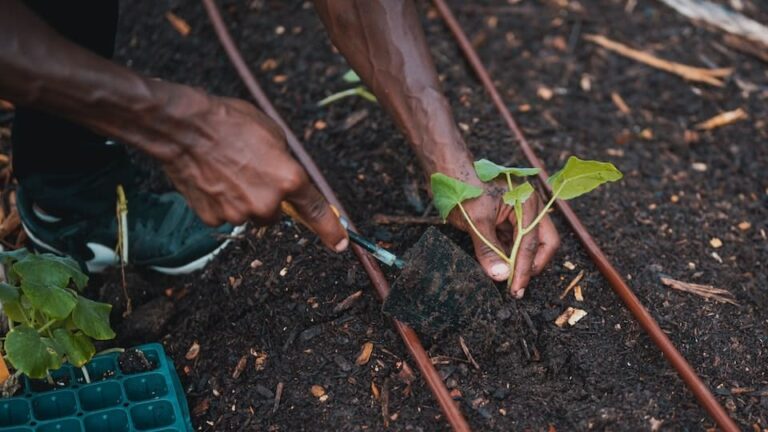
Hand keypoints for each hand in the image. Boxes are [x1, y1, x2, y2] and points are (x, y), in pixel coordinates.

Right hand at [156, 94, 348, 251]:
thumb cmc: (230, 122)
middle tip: (249, 172)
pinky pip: (224, 215)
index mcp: (289, 179)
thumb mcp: (273, 134)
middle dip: (267, 198)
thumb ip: (286, 163)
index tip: (340, 244)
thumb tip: (289, 178)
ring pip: (249, 215)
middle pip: (275, 214)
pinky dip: (220, 202)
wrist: (185, 128)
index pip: (316, 211)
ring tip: (226, 171)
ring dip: (243, 200)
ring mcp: (239, 213)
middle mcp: (267, 202)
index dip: (330, 230)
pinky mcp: (214, 218)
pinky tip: (211, 179)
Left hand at [446, 177, 559, 297]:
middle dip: (531, 265)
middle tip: (517, 287)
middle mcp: (527, 209)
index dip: (525, 268)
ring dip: (517, 263)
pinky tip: (498, 269)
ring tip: (507, 282)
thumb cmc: (463, 186)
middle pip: (542, 243)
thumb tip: (501, 276)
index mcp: (527, 203)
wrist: (446, 169)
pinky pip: (510, 243)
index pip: (532, 242)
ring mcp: (516, 215)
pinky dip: (506, 256)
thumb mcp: (476, 220)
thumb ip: (488, 249)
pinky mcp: (503, 222)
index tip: (516, 288)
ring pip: (526, 245)